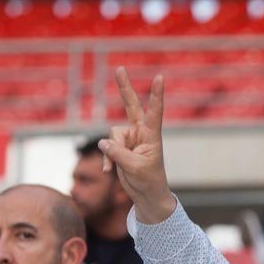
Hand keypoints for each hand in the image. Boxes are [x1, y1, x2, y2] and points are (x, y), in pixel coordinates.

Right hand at [99, 67, 174, 223]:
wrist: (145, 194)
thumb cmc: (148, 181)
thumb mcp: (135, 168)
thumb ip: (119, 153)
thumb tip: (103, 142)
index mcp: (152, 136)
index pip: (155, 111)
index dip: (156, 95)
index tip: (160, 77)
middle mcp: (140, 133)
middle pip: (131, 106)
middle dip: (124, 88)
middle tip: (120, 68)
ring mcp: (129, 139)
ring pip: (112, 135)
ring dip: (112, 152)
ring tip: (120, 166)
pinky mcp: (119, 147)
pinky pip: (106, 147)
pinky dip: (106, 159)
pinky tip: (109, 170)